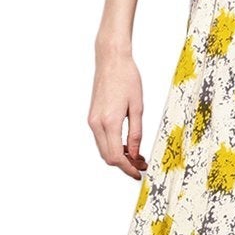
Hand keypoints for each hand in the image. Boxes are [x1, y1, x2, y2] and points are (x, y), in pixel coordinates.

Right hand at [89, 50, 148, 179]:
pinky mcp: (92, 116)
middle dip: (124, 165)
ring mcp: (92, 120)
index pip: (116, 157)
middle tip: (142, 165)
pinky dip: (113, 146)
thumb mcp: (137, 107)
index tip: (139, 173)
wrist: (111, 60)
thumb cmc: (127, 78)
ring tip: (137, 156)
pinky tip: (127, 145)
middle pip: (107, 157)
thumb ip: (136, 133)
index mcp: (109, 122)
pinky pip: (101, 139)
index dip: (128, 169)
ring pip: (103, 149)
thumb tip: (136, 153)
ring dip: (119, 156)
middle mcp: (96, 123)